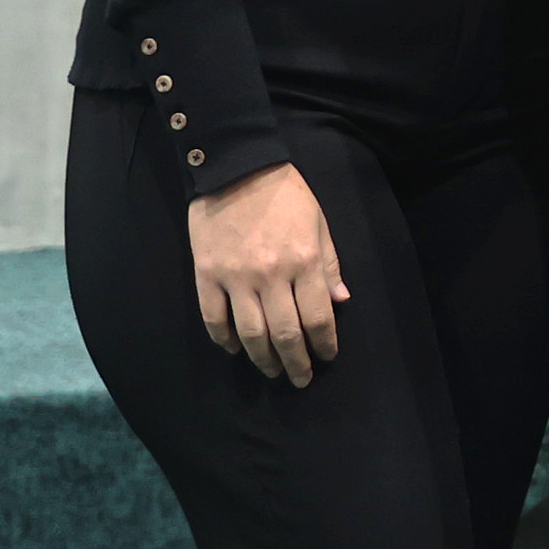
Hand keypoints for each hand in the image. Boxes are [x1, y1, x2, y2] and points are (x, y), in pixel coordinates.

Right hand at [188, 162, 349, 385]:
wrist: (237, 168)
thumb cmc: (286, 194)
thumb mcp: (319, 222)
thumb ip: (329, 263)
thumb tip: (340, 301)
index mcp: (305, 261)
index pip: (318, 317)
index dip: (324, 343)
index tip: (327, 356)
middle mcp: (272, 275)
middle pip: (286, 333)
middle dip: (296, 362)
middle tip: (301, 380)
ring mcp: (236, 278)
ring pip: (251, 333)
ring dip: (263, 359)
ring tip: (273, 372)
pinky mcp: (207, 275)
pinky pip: (214, 319)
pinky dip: (224, 340)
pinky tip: (234, 350)